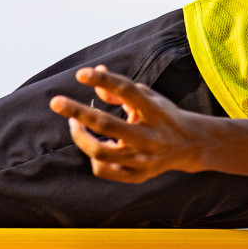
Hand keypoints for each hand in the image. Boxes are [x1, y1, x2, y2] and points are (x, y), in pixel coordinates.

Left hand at [49, 66, 203, 182]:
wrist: (191, 146)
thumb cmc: (163, 116)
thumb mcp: (148, 97)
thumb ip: (119, 89)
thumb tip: (94, 72)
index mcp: (154, 111)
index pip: (126, 90)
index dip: (103, 80)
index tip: (81, 74)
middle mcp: (149, 135)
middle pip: (106, 124)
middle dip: (77, 112)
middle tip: (56, 102)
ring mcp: (143, 158)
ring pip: (100, 152)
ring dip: (81, 137)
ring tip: (73, 125)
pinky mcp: (139, 175)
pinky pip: (104, 170)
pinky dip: (94, 159)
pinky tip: (96, 148)